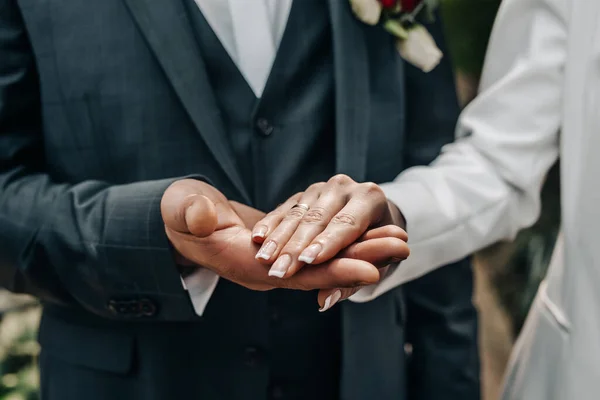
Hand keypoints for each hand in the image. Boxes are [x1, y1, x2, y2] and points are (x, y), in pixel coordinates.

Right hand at [160, 179, 401, 292]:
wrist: (180, 226)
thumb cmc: (176, 217)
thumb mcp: (178, 211)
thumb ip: (188, 213)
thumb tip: (202, 217)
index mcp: (247, 262)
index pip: (298, 272)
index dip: (334, 271)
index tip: (372, 268)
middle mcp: (268, 267)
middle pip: (322, 267)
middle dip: (363, 257)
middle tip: (403, 244)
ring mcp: (278, 259)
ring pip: (326, 257)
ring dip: (362, 248)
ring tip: (399, 236)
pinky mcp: (284, 245)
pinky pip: (321, 246)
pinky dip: (347, 240)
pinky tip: (373, 228)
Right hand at [251, 174, 407, 278]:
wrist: (370, 220)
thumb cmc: (374, 247)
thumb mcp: (373, 266)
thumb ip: (348, 283)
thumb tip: (325, 301)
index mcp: (371, 198)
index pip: (347, 222)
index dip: (327, 242)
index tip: (308, 260)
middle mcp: (345, 187)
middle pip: (318, 219)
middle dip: (297, 246)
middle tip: (281, 270)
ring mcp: (321, 188)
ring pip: (297, 215)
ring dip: (279, 239)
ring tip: (264, 260)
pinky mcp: (303, 195)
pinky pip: (283, 211)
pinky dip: (270, 225)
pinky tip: (256, 239)